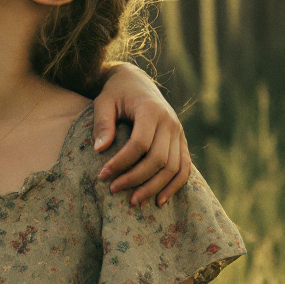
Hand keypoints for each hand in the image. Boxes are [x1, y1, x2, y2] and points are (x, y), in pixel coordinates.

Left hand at [92, 63, 190, 206]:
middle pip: (158, 159)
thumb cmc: (116, 93)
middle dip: (136, 179)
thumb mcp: (103, 102)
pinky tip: (159, 201)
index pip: (139, 144)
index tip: (102, 175)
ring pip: (174, 167)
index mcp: (150, 110)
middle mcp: (170, 122)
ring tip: (134, 202)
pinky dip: (175, 186)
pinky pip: (185, 167)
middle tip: (114, 190)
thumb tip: (100, 149)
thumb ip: (102, 123)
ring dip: (154, 187)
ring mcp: (179, 132)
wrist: (136, 81)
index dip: (121, 163)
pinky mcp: (181, 141)